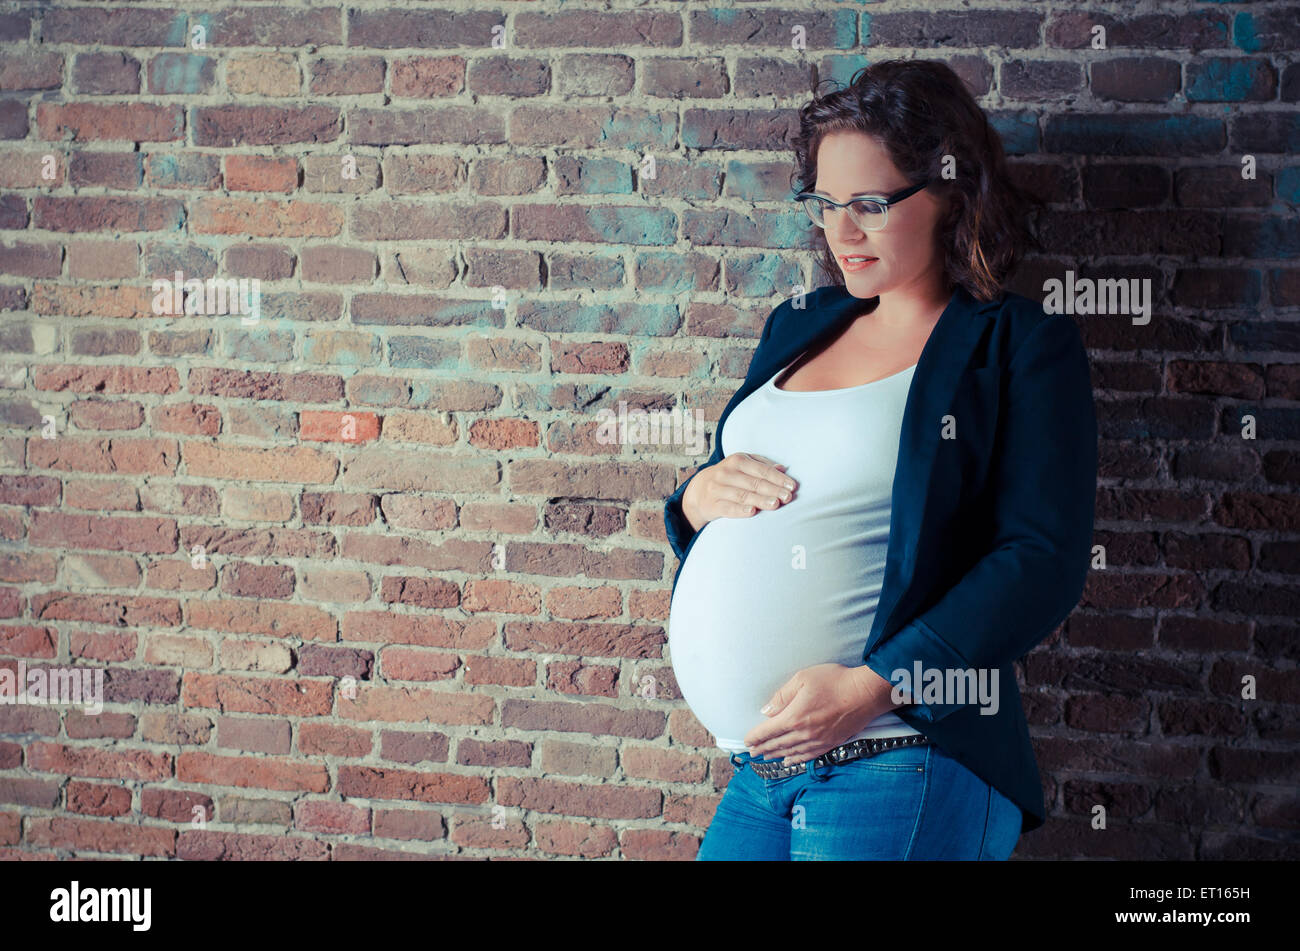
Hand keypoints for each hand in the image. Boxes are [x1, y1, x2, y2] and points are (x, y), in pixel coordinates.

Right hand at [681, 452, 796, 532]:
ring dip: (760, 500)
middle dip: (773, 490)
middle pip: (754, 483)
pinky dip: (740, 510)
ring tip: (776, 504)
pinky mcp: (712, 504)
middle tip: (788, 497)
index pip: (762, 470)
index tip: (792, 486)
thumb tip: (783, 468)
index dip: (778, 478)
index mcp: (737, 460)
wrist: (698, 490)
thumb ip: (762, 465)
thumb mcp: (742, 465)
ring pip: (743, 495)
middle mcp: (726, 473)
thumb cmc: (729, 476)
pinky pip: (728, 508)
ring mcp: (718, 489)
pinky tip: (752, 511)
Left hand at [743, 663, 899, 764]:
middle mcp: (804, 733)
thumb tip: (767, 711)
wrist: (865, 693)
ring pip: (791, 752)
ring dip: (775, 755)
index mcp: (794, 717)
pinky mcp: (830, 744)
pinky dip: (795, 760)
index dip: (755, 737)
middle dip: (762, 748)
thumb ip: (782, 696)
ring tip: (765, 757)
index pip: (768, 731)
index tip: (746, 740)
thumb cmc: (834, 681)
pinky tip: (788, 761)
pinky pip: (808, 756)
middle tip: (752, 752)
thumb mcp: (803, 679)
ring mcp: (818, 741)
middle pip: (777, 744)